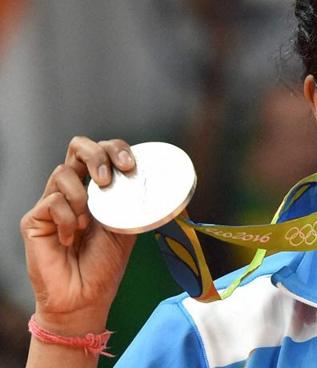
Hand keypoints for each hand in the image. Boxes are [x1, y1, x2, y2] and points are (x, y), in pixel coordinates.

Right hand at [20, 137, 136, 333]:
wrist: (85, 297)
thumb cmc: (104, 263)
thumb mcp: (127, 225)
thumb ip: (132, 200)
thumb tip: (154, 179)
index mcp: (96, 188)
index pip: (102, 151)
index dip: (115, 149)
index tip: (131, 166)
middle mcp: (72, 190)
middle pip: (78, 147)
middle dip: (97, 155)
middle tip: (108, 179)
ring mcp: (51, 202)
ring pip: (62, 172)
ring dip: (82, 198)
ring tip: (88, 224)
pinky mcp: (34, 219)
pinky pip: (52, 202)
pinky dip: (68, 220)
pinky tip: (72, 239)